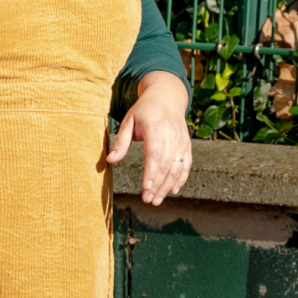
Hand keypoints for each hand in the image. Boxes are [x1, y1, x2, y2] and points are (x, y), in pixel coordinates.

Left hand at [107, 71, 191, 205]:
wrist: (167, 97)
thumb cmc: (144, 110)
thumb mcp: (128, 121)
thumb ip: (120, 142)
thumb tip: (110, 160)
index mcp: (156, 128)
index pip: (155, 154)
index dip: (151, 173)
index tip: (146, 187)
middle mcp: (172, 136)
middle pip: (166, 165)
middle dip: (158, 185)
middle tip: (148, 200)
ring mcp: (182, 141)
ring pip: (177, 168)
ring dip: (167, 186)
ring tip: (156, 200)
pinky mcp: (187, 145)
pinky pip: (186, 165)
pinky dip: (181, 179)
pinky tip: (173, 191)